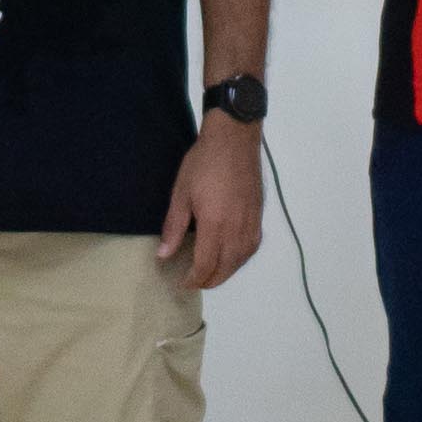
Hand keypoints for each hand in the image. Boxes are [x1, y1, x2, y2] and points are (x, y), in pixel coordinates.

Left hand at [158, 111, 259, 289]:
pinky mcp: (258, 217)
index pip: (205, 265)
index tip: (182, 282)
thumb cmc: (203, 163)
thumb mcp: (181, 193)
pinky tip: (230, 256)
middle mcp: (236, 230)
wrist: (234, 139)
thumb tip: (163, 255)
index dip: (193, 279)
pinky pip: (251, 248)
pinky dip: (239, 259)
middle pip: (225, 269)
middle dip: (209, 280)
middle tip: (193, 281)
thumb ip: (174, 227)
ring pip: (240, 261)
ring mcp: (251, 224)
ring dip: (225, 272)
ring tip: (210, 273)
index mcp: (215, 225)